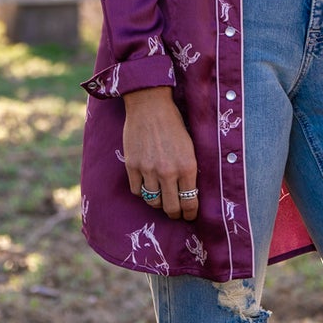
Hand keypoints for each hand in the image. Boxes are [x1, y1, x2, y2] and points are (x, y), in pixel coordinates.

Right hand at [123, 87, 198, 221]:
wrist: (150, 105)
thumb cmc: (173, 123)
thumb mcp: (190, 146)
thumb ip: (189, 169)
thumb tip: (190, 191)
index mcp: (187, 167)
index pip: (190, 202)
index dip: (190, 213)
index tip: (190, 216)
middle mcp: (168, 172)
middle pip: (171, 207)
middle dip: (175, 213)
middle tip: (176, 213)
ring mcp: (148, 170)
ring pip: (153, 201)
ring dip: (158, 203)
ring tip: (161, 199)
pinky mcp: (132, 166)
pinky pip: (137, 191)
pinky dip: (142, 192)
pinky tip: (146, 186)